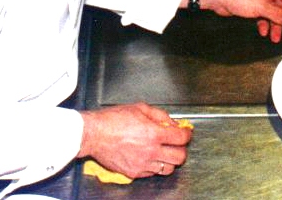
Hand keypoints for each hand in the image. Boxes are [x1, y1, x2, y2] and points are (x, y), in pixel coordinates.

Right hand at [77, 103, 191, 178]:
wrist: (94, 134)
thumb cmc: (113, 119)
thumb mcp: (140, 108)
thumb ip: (160, 115)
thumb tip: (173, 123)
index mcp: (154, 134)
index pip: (182, 139)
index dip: (187, 134)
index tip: (186, 133)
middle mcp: (150, 151)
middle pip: (179, 157)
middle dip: (181, 149)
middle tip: (177, 144)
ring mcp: (142, 164)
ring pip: (167, 169)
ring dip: (169, 160)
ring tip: (164, 152)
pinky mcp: (133, 173)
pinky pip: (151, 173)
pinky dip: (154, 166)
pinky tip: (149, 157)